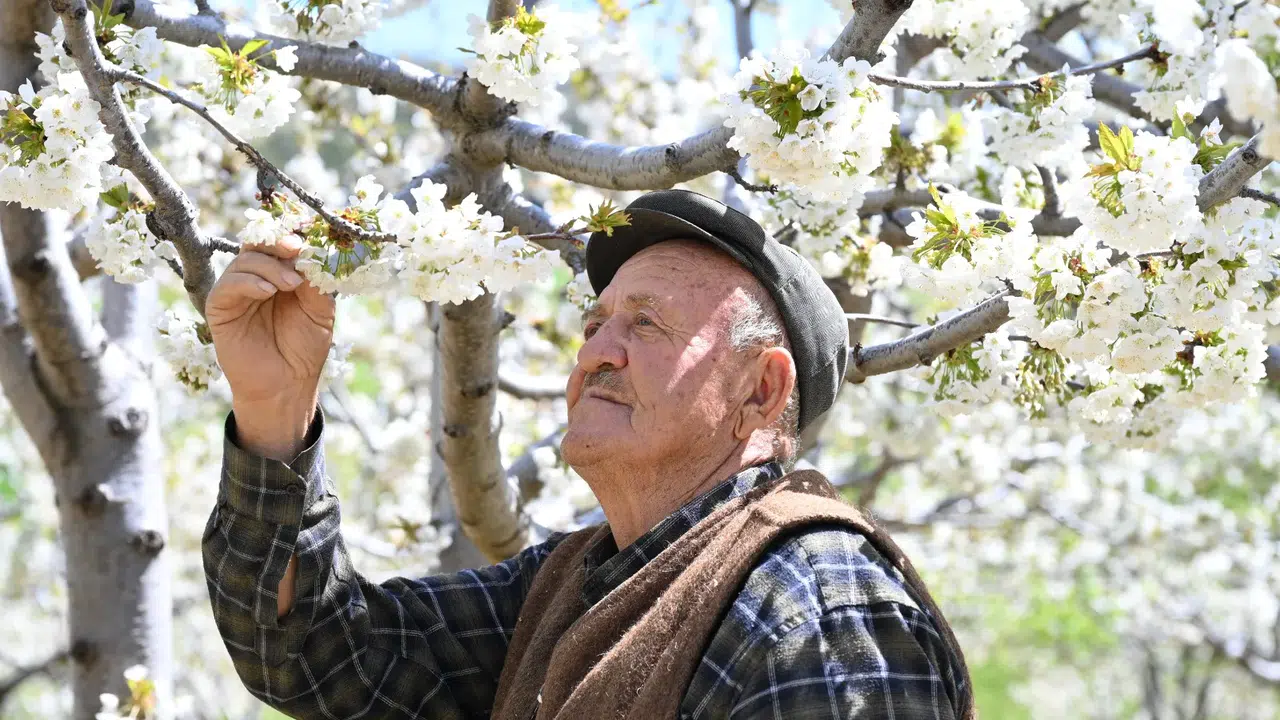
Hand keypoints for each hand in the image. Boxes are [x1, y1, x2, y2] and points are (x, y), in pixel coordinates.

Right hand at [206, 237, 334, 457]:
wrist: (288, 385)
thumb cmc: (304, 349)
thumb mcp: (320, 311)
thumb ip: (316, 281)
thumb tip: (313, 251)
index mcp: (282, 275)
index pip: (281, 244)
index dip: (293, 236)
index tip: (310, 235)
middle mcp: (257, 279)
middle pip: (258, 244)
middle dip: (278, 241)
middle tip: (295, 249)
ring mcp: (237, 292)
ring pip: (245, 260)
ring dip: (270, 266)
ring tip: (291, 285)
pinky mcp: (219, 308)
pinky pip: (227, 284)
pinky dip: (248, 281)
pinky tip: (268, 292)